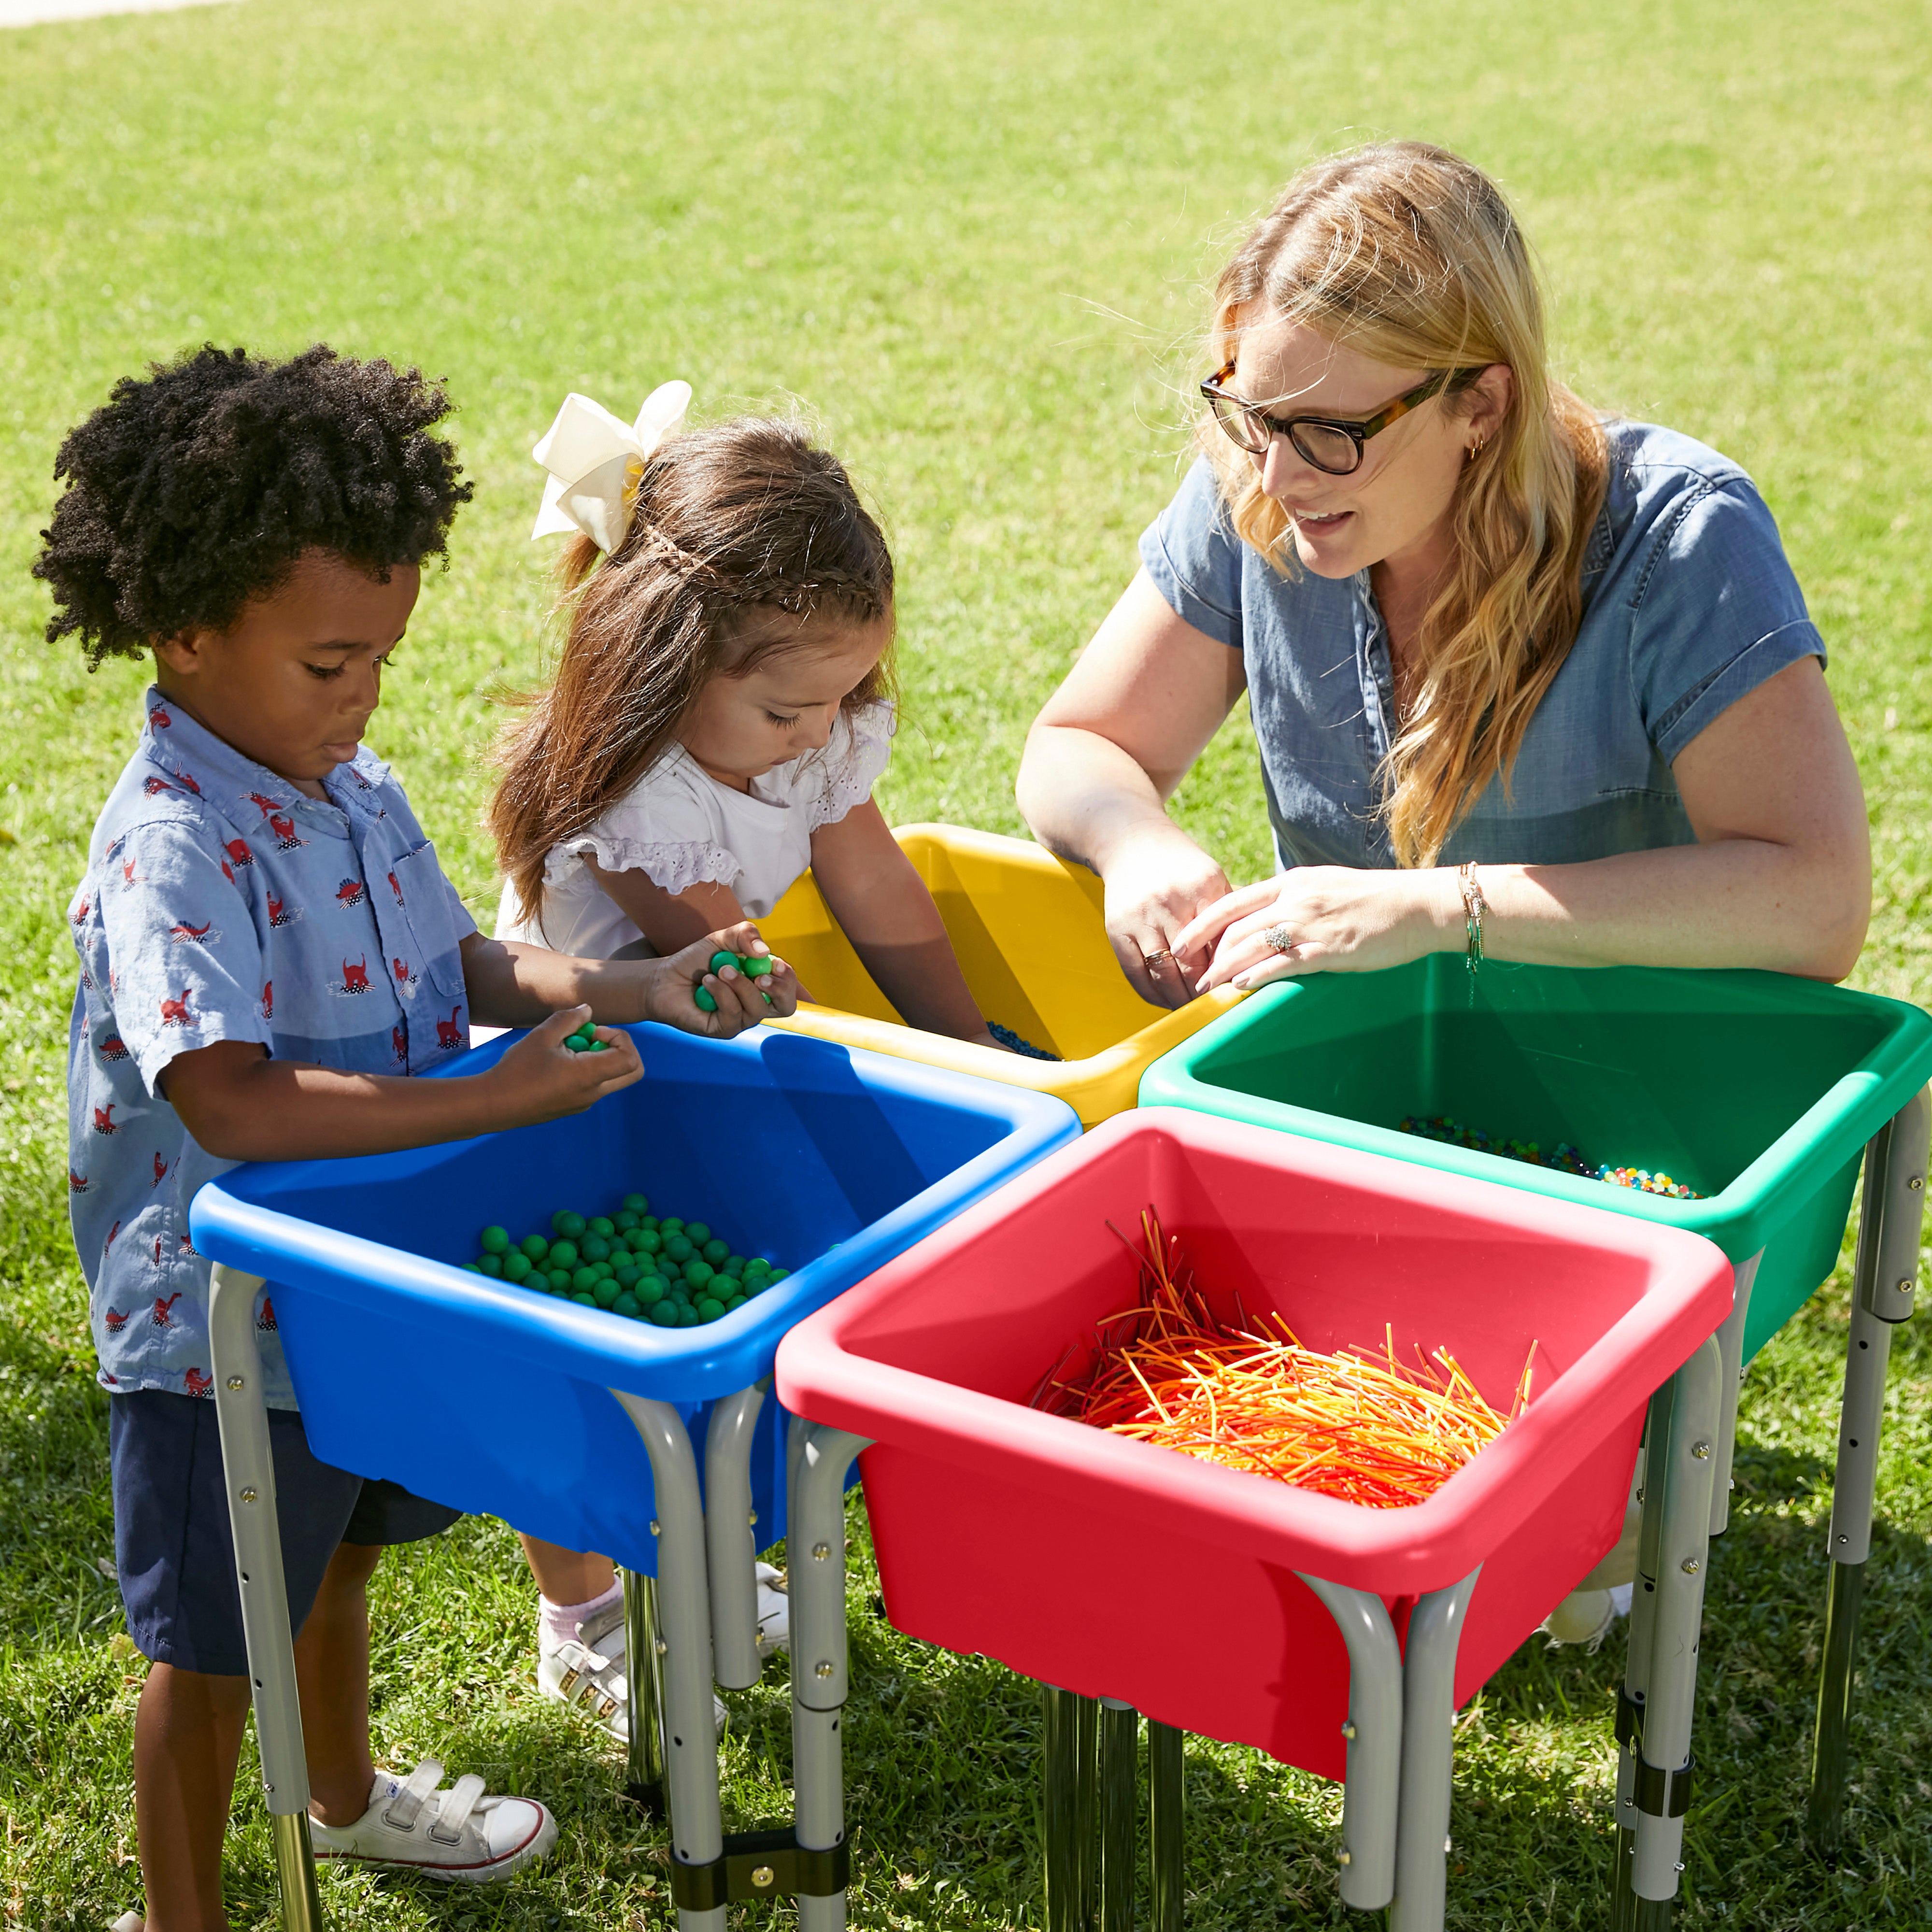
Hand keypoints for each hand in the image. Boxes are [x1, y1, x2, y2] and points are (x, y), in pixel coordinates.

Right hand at [485, 1006, 644, 1125]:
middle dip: (618, 1048)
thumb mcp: (542, 1035)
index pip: (631, 1058)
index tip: (593, 1032)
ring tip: (566, 1048)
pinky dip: (587, 1068)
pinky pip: (594, 1085)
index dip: (620, 1038)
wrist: (494, 1104)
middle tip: (590, 1039)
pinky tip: (556, 1062)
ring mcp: (585, 1102)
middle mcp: (593, 1093)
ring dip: (598, 1057)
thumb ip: (569, 1019)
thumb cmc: (517, 1070)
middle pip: (631, 1071)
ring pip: (611, 1077)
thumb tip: (587, 1011)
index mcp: (589, 1076)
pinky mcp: (574, 1106)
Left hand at [638, 924, 800, 1035]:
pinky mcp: (723, 1029)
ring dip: (740, 984)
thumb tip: (765, 952)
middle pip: (786, 1006)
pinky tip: (707, 982)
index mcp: (761, 983)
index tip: (775, 963)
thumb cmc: (694, 962)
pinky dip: (721, 992)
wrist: (664, 979)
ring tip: (720, 969)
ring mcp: (740, 1019)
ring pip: (757, 1008)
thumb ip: (745, 935)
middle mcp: (755, 1003)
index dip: (787, 977)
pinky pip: (733, 1013)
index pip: (788, 986)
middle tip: (760, 975)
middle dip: (779, 989)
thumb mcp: (721, 940)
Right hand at [1099, 828, 1233, 1009]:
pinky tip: (1165, 1001)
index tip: (1238, 994)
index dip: (1229, 975)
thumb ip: (1230, 915)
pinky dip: (1151, 994)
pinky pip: (1135, 973)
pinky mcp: (1117, 929)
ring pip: (1164, 974)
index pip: (1221, 945)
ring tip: (1192, 1011)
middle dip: (1205, 994)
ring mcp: (1141, 917)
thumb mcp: (1211, 879)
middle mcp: (1170, 902)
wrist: (1131, 842)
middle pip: (1192, 965)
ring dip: (1179, 1000)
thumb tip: (1255, 957)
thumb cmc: (1181, 867)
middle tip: (1217, 1010)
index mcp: (1202, 888)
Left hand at [1183, 867, 1457, 992]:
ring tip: (1206, 988)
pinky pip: (1285, 962)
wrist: (1420, 905)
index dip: (1202, 922)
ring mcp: (1313, 923)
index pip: (1233, 901)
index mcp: (1292, 882)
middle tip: (1189, 973)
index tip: (1183, 941)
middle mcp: (1297, 898)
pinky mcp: (1331, 948)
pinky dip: (1259, 974)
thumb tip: (1264, 918)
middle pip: (1237, 926)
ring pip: (1254, 945)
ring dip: (1224, 969)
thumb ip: (1293, 900)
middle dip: (1208, 952)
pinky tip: (1241, 986)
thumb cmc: (1375, 900)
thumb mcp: (1325, 887)